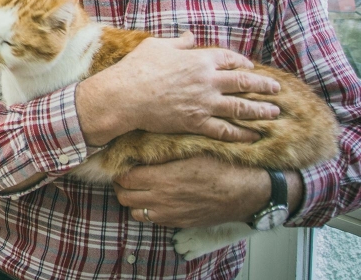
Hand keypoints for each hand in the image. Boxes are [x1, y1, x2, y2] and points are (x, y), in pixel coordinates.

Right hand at [76, 32, 280, 144]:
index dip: (242, 62)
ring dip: (260, 110)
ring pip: (241, 107)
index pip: (229, 59)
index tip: (250, 67)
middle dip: (262, 86)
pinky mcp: (197, 122)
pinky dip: (242, 134)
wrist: (125, 95)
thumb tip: (190, 36)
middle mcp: (207, 80)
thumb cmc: (137, 68)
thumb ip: (178, 42)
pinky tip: (254, 136)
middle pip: (243, 82)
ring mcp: (204, 103)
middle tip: (276, 89)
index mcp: (199, 59)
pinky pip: (226, 130)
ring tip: (274, 112)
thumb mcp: (157, 46)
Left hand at [112, 158, 269, 227]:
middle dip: (121, 184)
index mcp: (163, 178)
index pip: (125, 178)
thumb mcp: (191, 150)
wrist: (246, 191)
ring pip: (134, 211)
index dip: (119, 170)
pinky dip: (146, 210)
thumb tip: (142, 142)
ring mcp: (170, 214)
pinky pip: (151, 220)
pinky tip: (153, 198)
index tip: (122, 161)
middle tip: (125, 173)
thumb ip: (165, 150)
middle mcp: (162, 199)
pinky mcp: (179, 223)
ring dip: (132, 199)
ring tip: (138, 186)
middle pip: (124, 196)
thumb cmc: (220, 166)